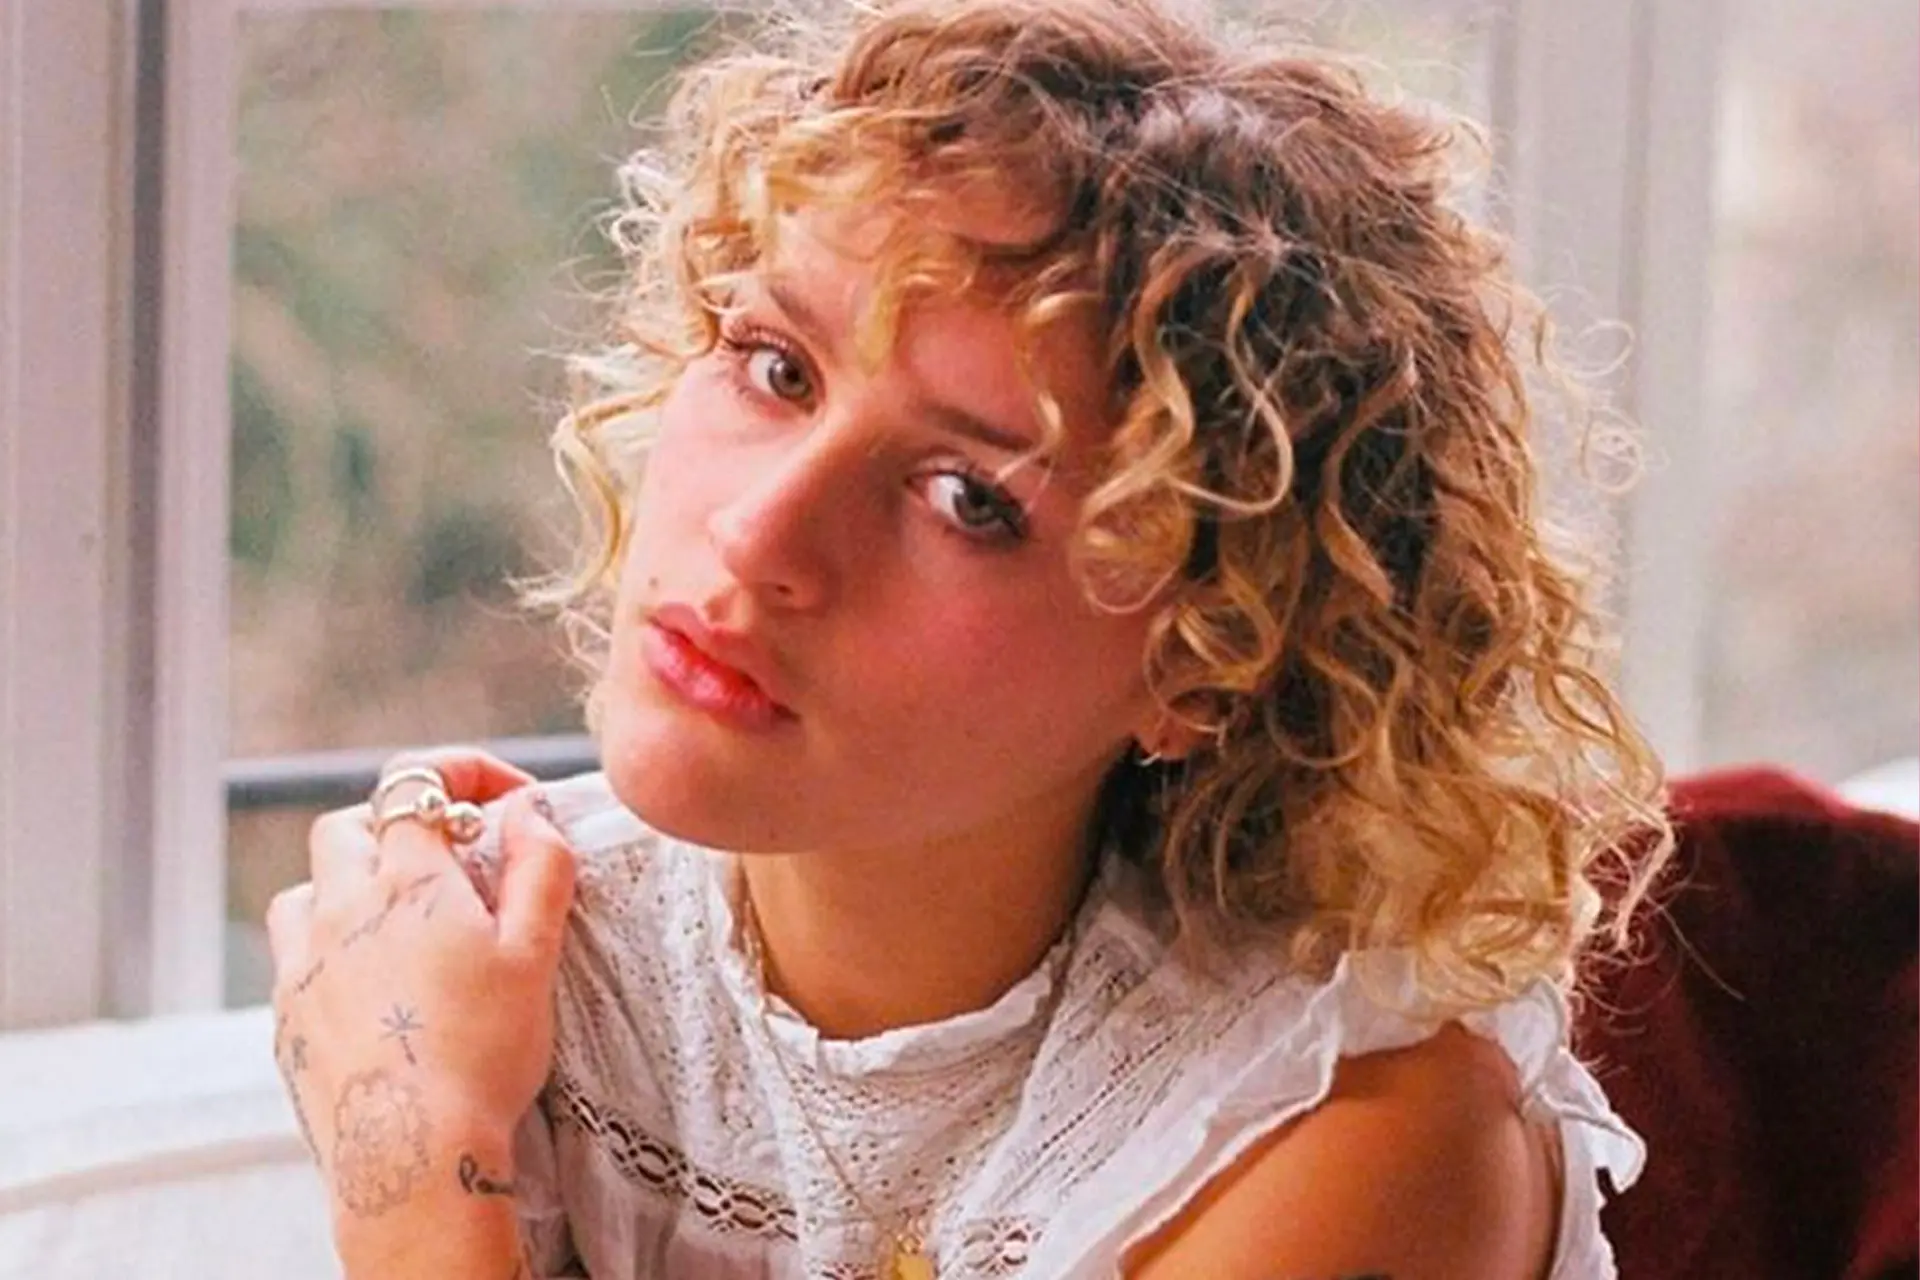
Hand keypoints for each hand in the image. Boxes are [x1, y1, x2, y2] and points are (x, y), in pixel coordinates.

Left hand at [266, 748, 576, 1225]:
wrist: (415, 1153)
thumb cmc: (485, 1052)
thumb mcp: (536, 952)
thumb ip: (539, 867)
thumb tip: (528, 810)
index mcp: (409, 880)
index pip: (415, 780)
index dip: (464, 774)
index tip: (507, 803)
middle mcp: (342, 907)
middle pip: (348, 827)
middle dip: (396, 826)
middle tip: (450, 863)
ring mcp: (304, 962)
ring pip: (306, 890)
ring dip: (348, 886)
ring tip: (397, 921)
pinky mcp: (286, 1017)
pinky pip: (293, 956)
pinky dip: (329, 947)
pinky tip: (371, 984)